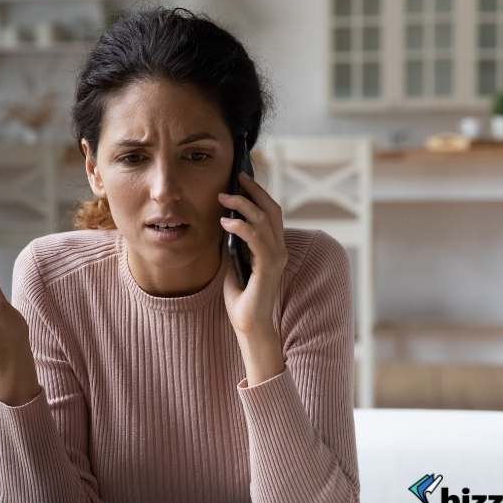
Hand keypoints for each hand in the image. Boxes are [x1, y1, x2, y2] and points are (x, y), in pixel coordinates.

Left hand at [218, 172, 288, 335]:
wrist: (249, 325)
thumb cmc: (242, 298)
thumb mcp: (235, 264)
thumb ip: (234, 245)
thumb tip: (224, 222)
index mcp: (273, 248)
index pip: (271, 213)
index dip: (258, 194)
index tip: (241, 181)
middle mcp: (279, 250)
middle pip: (272, 210)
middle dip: (254, 190)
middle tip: (237, 177)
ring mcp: (276, 258)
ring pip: (264, 220)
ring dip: (243, 205)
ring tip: (223, 198)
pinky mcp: (268, 267)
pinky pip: (256, 238)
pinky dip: (240, 226)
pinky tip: (225, 222)